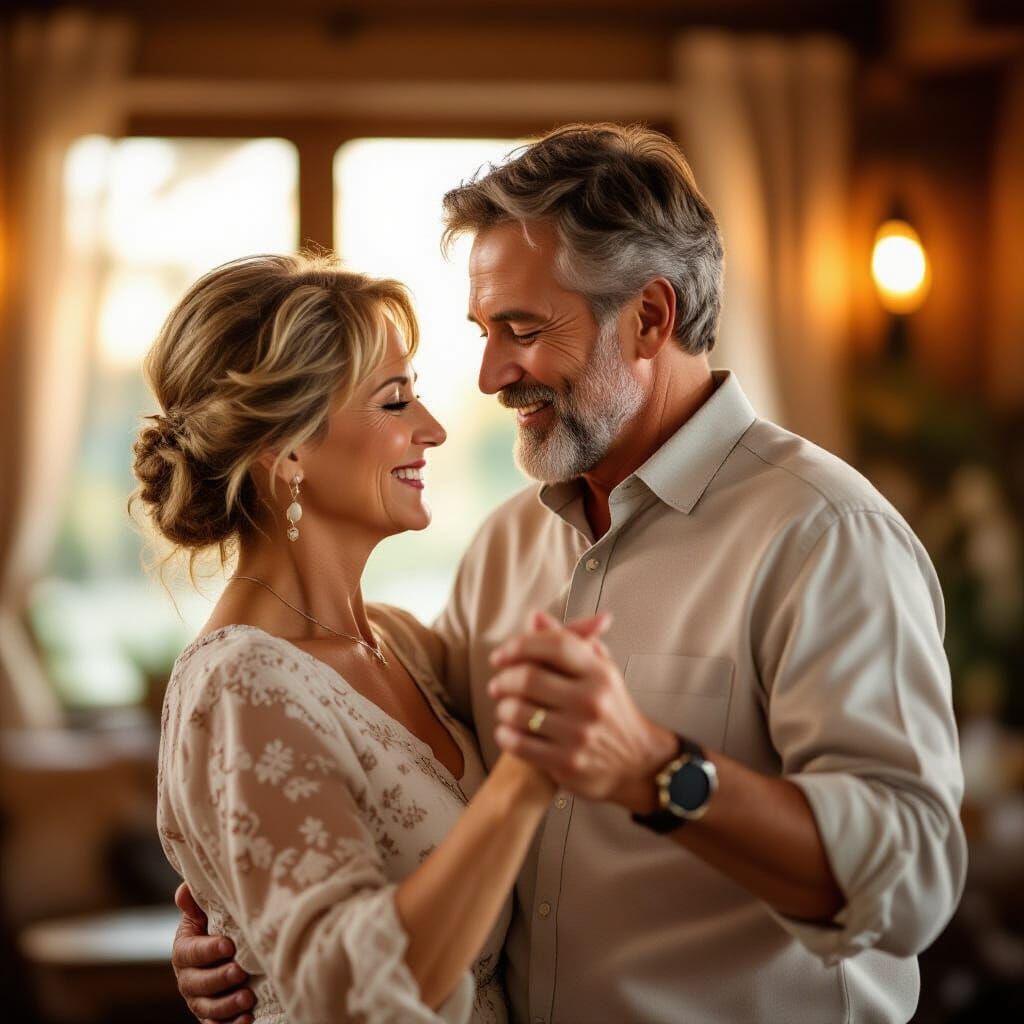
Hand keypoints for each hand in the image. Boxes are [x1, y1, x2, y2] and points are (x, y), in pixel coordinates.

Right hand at [172, 882, 254, 1023]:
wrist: (225, 949)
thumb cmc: (216, 925)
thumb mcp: (205, 912)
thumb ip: (196, 903)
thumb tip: (184, 889)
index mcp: (183, 950)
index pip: (191, 952)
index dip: (208, 950)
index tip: (229, 944)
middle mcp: (187, 978)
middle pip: (198, 983)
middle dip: (219, 979)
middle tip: (241, 972)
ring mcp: (199, 1000)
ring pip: (207, 1007)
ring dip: (227, 1005)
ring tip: (247, 997)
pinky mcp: (212, 1016)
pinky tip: (247, 1020)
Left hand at [488, 612, 676, 810]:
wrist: (637, 761)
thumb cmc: (611, 709)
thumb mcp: (599, 670)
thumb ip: (568, 641)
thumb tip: (535, 617)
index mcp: (599, 673)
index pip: (554, 645)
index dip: (520, 645)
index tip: (500, 656)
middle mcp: (591, 701)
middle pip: (528, 678)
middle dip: (503, 679)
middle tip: (497, 685)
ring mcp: (579, 734)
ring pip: (517, 712)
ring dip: (502, 708)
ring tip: (505, 708)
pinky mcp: (568, 763)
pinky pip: (518, 744)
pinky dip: (504, 735)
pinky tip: (508, 731)